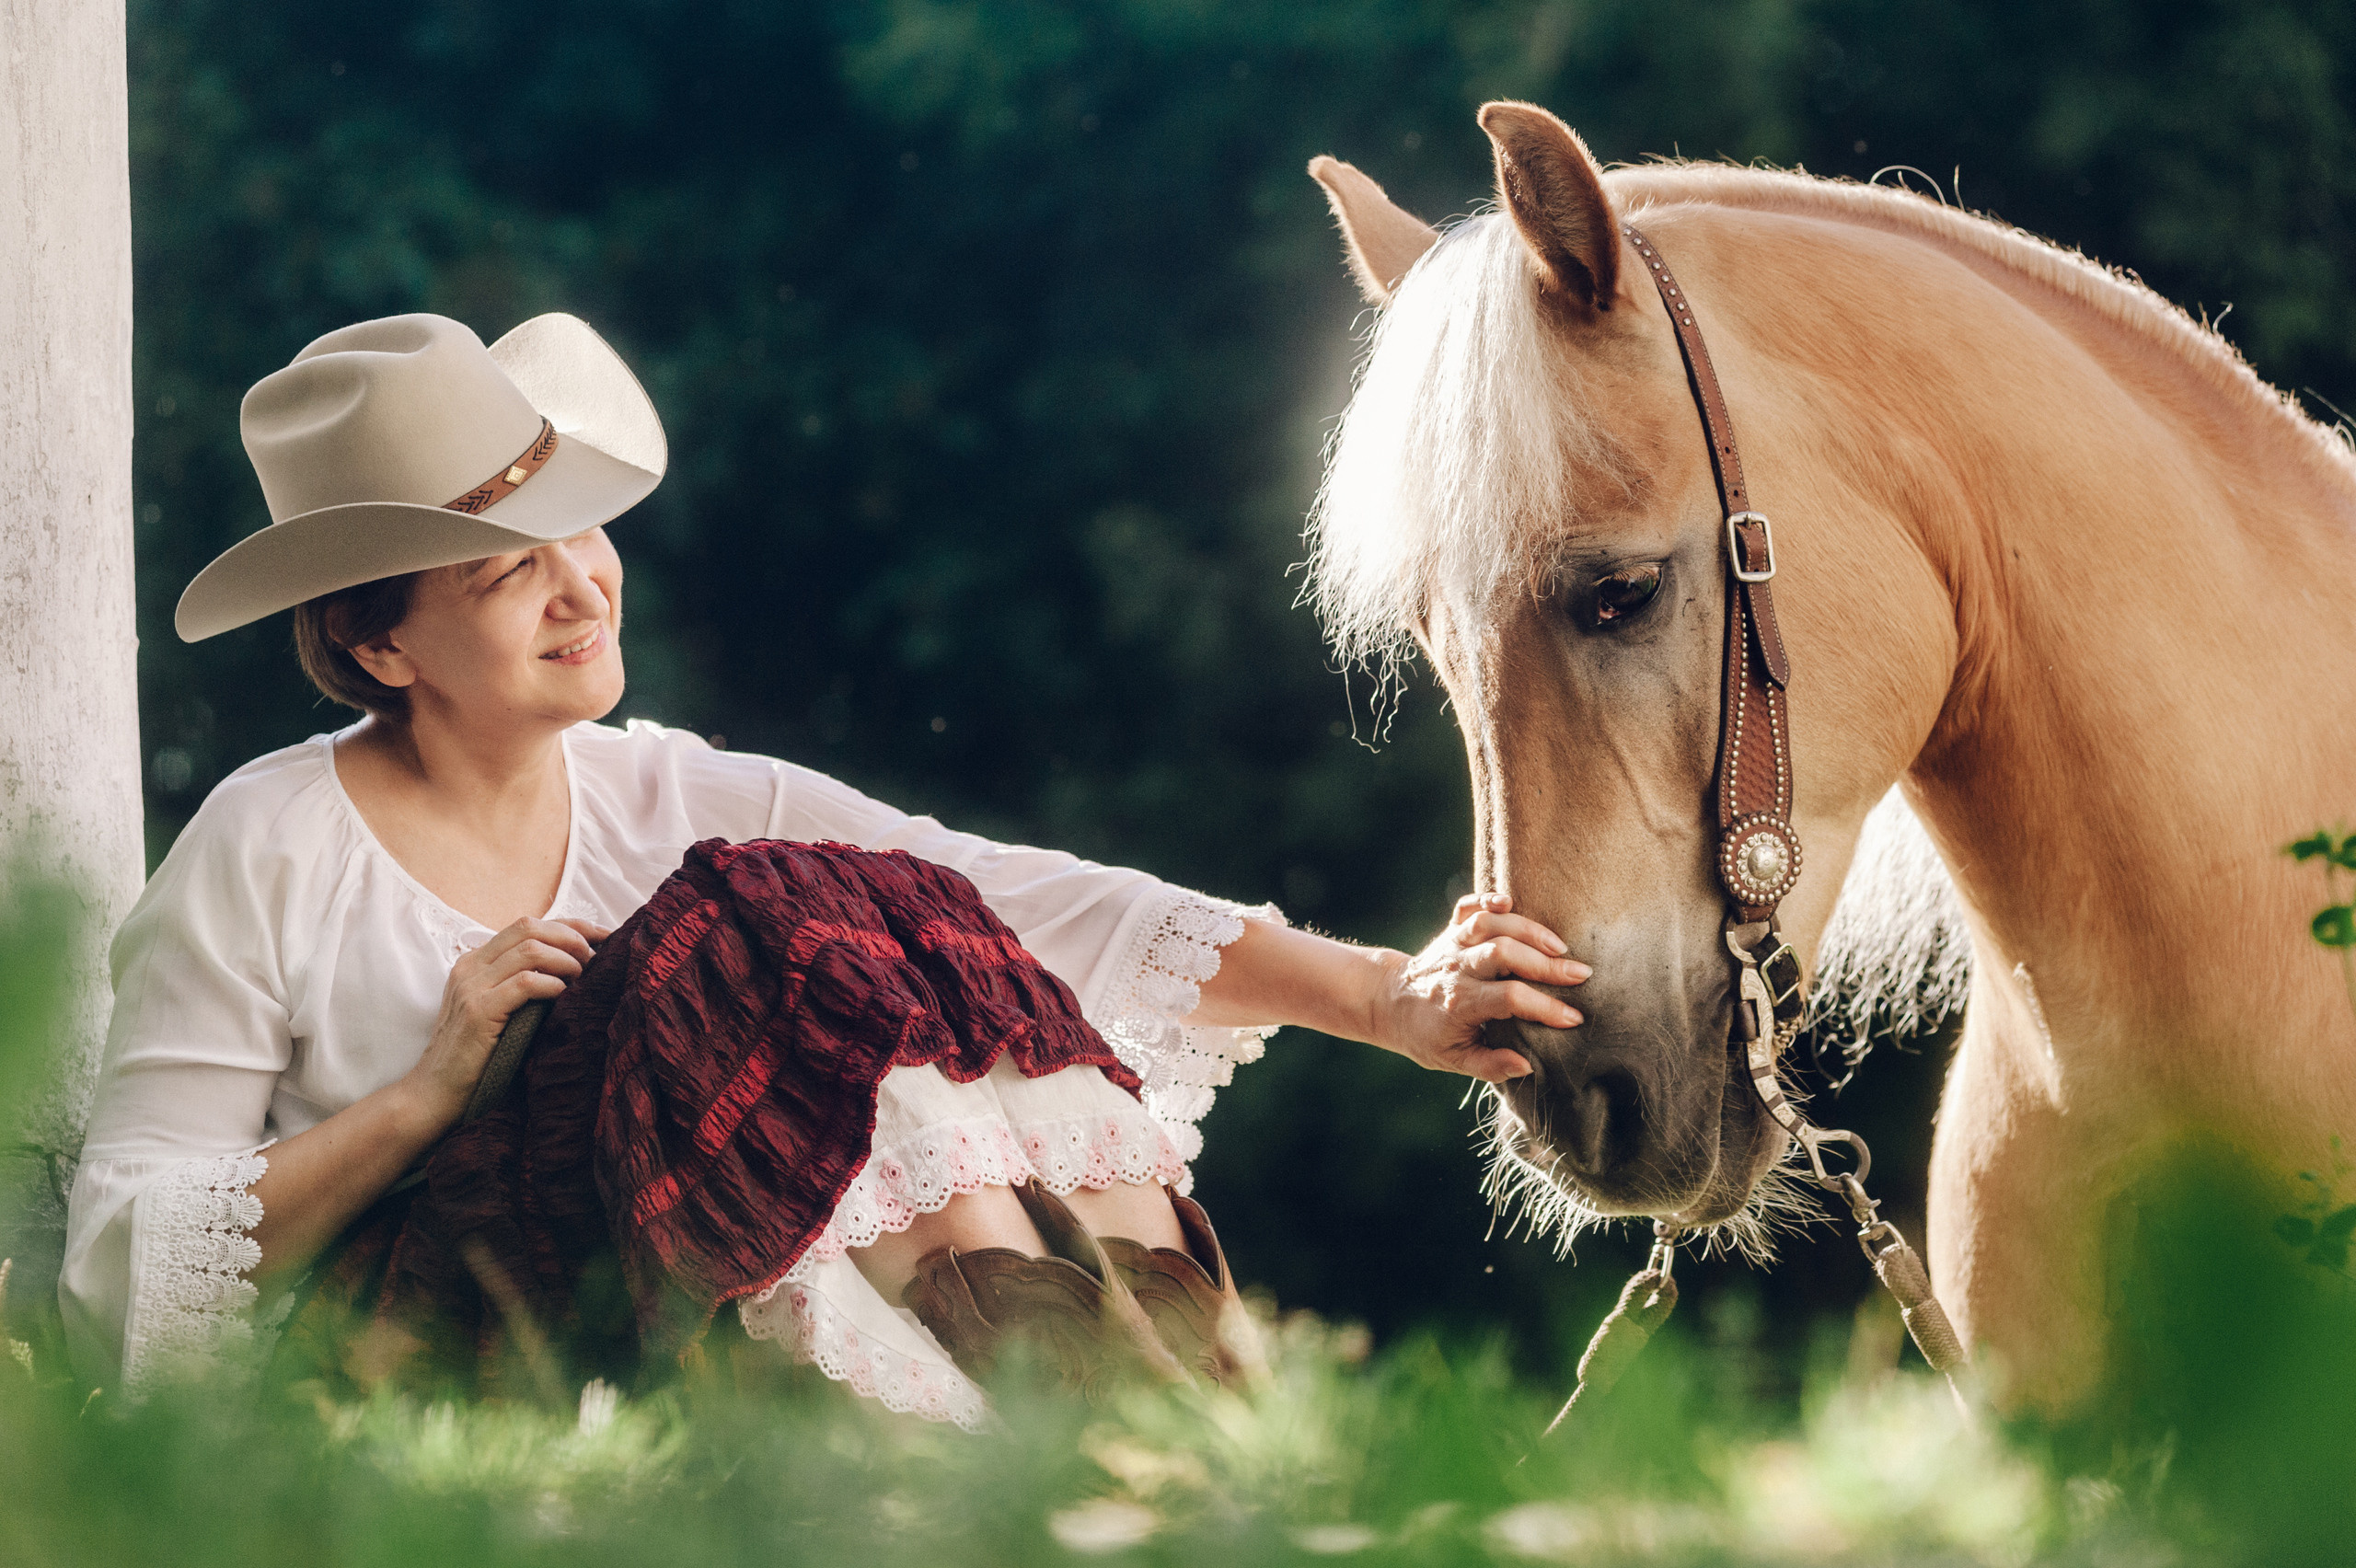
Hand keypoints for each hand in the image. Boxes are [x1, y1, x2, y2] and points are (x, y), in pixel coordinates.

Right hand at [397, 916, 611, 1133]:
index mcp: (475, 961)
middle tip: (597, 959)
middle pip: (530, 927)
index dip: (570, 926)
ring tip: (583, 979)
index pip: (528, 925)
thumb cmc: (476, 1056)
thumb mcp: (498, 1010)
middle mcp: (470, 966)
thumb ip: (521, 985)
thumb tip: (576, 968)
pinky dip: (552, 985)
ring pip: (530, 950)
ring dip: (566, 960)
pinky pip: (525, 983)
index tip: (603, 937)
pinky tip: (565, 996)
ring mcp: (471, 986)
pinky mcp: (478, 1010)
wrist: (434, 1091)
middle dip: (572, 937)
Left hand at [1368, 893, 1587, 1082]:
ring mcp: (1452, 944)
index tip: (1574, 1018)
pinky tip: (1509, 902)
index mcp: (1459, 1003)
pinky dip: (1486, 899)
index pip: (1509, 998)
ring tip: (1560, 946)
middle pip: (1503, 953)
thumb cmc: (1426, 1036)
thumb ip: (1490, 1066)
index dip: (1544, 1007)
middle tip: (1582, 974)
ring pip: (1489, 924)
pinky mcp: (1450, 930)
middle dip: (1546, 964)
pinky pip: (1466, 906)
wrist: (1388, 1004)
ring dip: (1527, 929)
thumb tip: (1527, 1065)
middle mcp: (1456, 968)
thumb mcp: (1453, 1060)